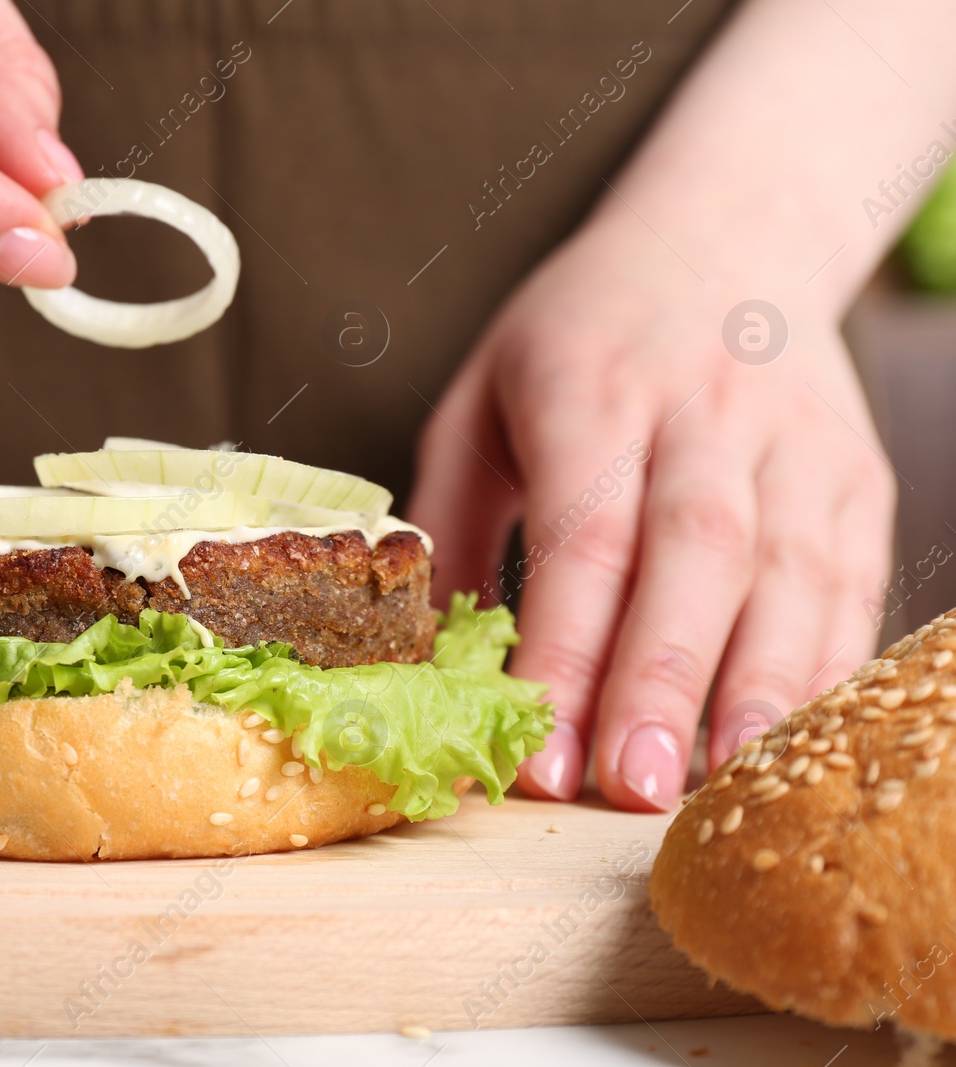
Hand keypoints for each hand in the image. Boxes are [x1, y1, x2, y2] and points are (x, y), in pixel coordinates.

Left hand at [407, 208, 893, 810]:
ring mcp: (795, 440)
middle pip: (694, 554)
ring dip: (755, 690)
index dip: (562, 647)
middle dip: (659, 679)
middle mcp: (704, 407)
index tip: (536, 749)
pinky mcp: (855, 475)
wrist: (726, 237)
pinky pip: (850, 583)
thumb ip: (451, 520)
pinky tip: (782, 742)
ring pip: (789, 573)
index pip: (584, 532)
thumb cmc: (578, 336)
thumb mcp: (481, 398)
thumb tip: (424, 656)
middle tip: (626, 790)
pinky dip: (821, 669)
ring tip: (713, 788)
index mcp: (591, 385)